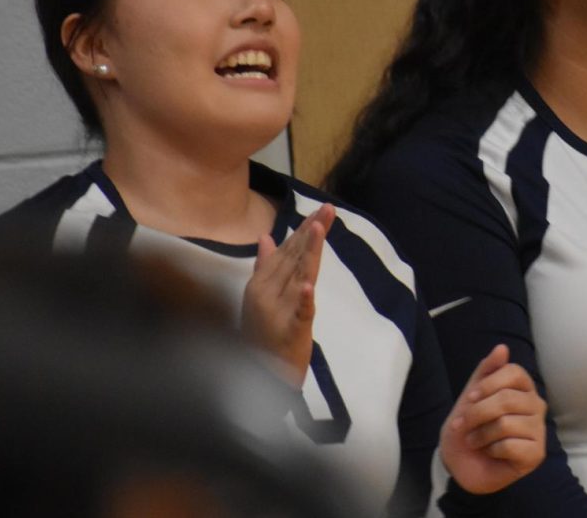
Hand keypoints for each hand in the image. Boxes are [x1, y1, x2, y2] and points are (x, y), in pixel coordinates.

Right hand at [240, 203, 334, 386]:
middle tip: (327, 209)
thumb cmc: (261, 335)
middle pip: (294, 258)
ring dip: (308, 252)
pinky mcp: (290, 330)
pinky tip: (309, 286)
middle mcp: (266, 293)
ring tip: (318, 229)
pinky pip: (298, 313)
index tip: (320, 211)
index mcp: (261, 284)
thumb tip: (266, 236)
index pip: (286, 251)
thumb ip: (264, 266)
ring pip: (298, 276)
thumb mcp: (259, 298)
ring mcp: (277, 311)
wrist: (260, 376)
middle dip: (311, 232)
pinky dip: (304, 299)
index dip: (303, 230)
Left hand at [440, 344, 546, 494]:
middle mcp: (536, 406)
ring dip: (481, 434)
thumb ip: (486, 371)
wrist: (461, 462)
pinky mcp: (536, 453)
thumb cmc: (469, 427)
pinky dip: (491, 450)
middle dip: (477, 413)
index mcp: (523, 388)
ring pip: (505, 423)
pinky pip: (509, 445)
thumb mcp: (471, 395)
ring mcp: (539, 430)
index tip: (470, 397)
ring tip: (476, 441)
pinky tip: (491, 453)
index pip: (514, 372)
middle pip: (506, 399)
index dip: (488, 384)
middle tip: (464, 425)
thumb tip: (502, 348)